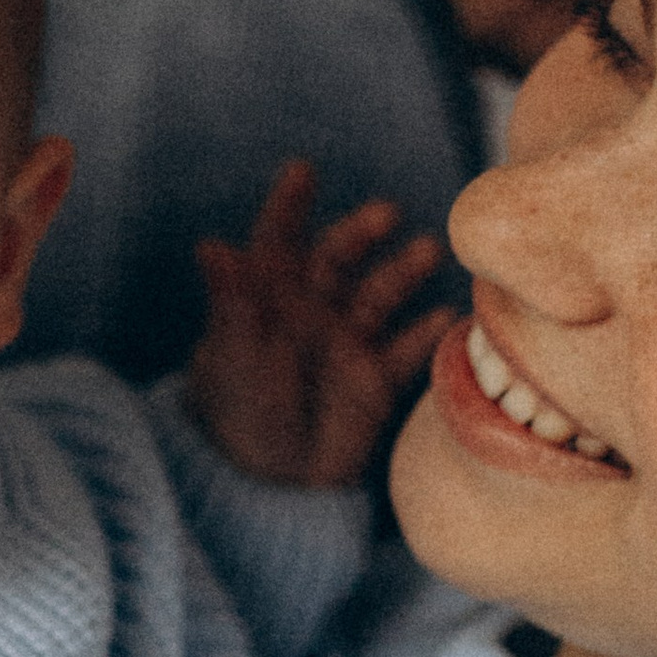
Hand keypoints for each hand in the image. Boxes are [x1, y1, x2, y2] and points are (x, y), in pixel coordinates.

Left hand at [188, 162, 453, 487]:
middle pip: (338, 257)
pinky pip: (406, 350)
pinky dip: (426, 332)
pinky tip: (445, 316)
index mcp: (266, 298)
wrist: (265, 485)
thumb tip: (210, 245)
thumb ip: (230, 303)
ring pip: (379, 294)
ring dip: (403, 271)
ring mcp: (346, 342)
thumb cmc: (235, 414)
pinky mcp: (374, 380)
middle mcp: (311, 310)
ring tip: (428, 251)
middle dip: (361, 232)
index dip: (289, 205)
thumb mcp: (231, 358)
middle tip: (385, 214)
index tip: (302, 171)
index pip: (278, 240)